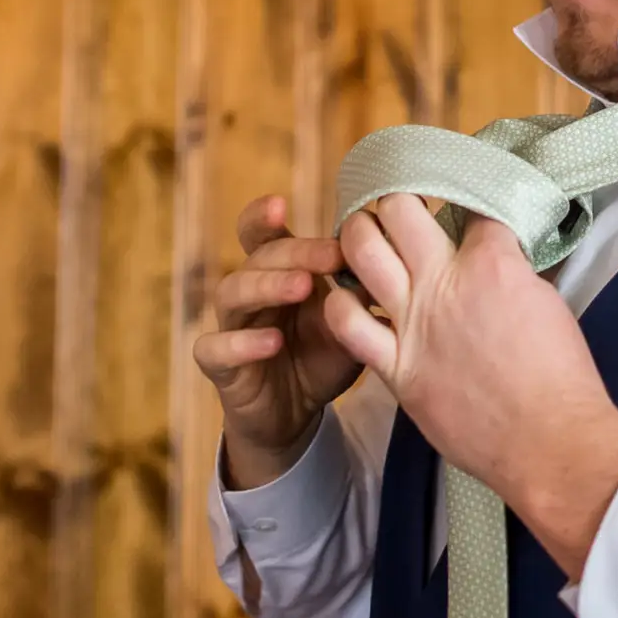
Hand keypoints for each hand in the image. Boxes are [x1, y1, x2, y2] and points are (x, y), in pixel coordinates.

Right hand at [195, 195, 363, 487]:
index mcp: (276, 273)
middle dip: (294, 253)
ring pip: (232, 294)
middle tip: (331, 255)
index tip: (279, 203)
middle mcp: (249, 293)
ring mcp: (231, 327)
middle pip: (258, 258)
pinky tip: (271, 342)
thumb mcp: (351, 322)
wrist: (295, 414)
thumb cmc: (322, 355)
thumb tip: (402, 248)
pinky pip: (215, 349)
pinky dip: (241, 343)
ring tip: (303, 287)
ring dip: (267, 285)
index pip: (261, 235)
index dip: (262, 216)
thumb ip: (364, 289)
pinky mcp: (221, 368)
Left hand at [324, 195, 617, 576]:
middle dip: (396, 199)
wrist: (549, 441)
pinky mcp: (397, 367)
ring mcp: (415, 323)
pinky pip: (346, 323)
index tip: (461, 203)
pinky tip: (345, 298)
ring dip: (358, 233)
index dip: (464, 198)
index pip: (469, 205)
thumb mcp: (548, 303)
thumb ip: (515, 271)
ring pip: (362, 251)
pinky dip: (339, 303)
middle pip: (399, 209)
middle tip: (398, 210)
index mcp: (492, 262)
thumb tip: (502, 258)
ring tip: (363, 235)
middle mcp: (446, 282)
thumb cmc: (561, 376)